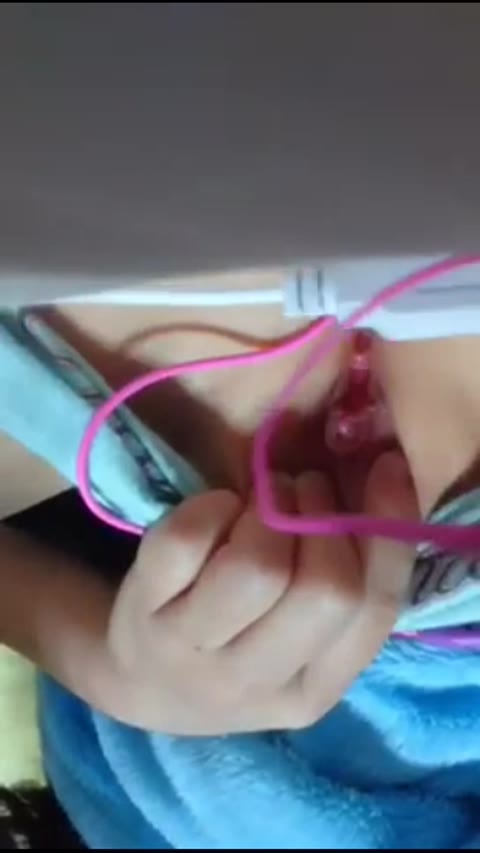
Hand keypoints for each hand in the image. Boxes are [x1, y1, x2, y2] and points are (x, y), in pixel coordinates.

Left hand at [101, 451, 416, 733]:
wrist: (142, 678)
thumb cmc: (239, 640)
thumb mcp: (301, 635)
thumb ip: (349, 577)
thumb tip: (386, 476)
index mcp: (312, 692)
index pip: (374, 611)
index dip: (387, 528)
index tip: (384, 467)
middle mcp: (253, 685)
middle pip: (324, 591)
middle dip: (323, 519)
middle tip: (305, 489)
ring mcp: (190, 655)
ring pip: (256, 568)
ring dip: (269, 513)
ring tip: (264, 500)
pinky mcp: (140, 616)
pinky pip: (185, 542)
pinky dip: (210, 507)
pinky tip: (217, 511)